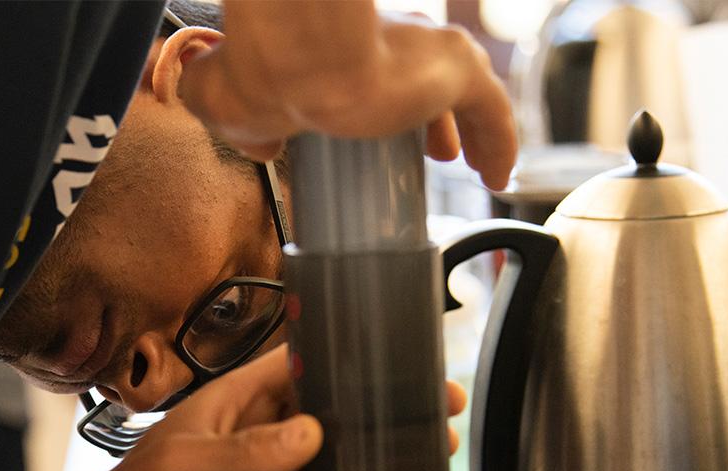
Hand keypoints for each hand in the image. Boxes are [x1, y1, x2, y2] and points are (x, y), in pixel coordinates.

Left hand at [59, 350, 468, 470]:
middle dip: (380, 409)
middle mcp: (258, 441)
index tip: (395, 351)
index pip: (297, 365)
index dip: (345, 355)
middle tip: (439, 406)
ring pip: (335, 464)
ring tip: (434, 454)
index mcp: (232, 406)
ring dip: (377, 460)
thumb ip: (243, 451)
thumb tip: (310, 434)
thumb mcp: (180, 468)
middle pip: (330, 414)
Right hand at [178, 1, 515, 189]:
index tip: (373, 131)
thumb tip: (259, 147)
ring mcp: (426, 53)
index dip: (378, 104)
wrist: (294, 58)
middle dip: (428, 119)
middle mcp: (390, 37)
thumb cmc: (261, 72)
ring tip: (464, 162)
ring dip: (465, 130)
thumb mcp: (226, 103)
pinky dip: (501, 144)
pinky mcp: (457, 68)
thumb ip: (239, 122)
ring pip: (460, 93)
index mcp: (341, 42)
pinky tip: (500, 176)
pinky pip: (494, 112)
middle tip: (433, 152)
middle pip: (420, 80)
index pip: (370, 69)